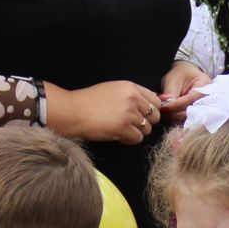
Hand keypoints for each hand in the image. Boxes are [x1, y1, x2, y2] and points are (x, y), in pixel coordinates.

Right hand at [44, 81, 161, 143]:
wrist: (73, 111)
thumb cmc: (89, 102)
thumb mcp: (113, 90)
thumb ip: (132, 95)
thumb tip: (151, 106)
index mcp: (131, 87)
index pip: (156, 101)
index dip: (151, 110)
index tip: (142, 115)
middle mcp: (133, 98)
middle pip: (155, 116)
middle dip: (146, 122)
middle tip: (131, 124)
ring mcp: (129, 113)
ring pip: (147, 129)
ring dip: (136, 132)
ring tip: (122, 129)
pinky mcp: (123, 127)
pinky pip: (138, 138)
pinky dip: (129, 140)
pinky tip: (118, 135)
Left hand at [160, 60, 210, 123]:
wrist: (187, 75)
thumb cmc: (181, 74)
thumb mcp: (173, 79)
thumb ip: (171, 92)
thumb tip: (165, 106)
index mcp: (205, 85)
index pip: (191, 99)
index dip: (176, 105)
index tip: (163, 107)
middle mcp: (209, 99)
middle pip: (192, 111)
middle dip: (174, 112)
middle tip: (161, 110)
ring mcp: (205, 108)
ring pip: (189, 118)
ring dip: (174, 117)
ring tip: (163, 111)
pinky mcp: (199, 115)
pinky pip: (188, 120)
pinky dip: (176, 118)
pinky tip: (168, 114)